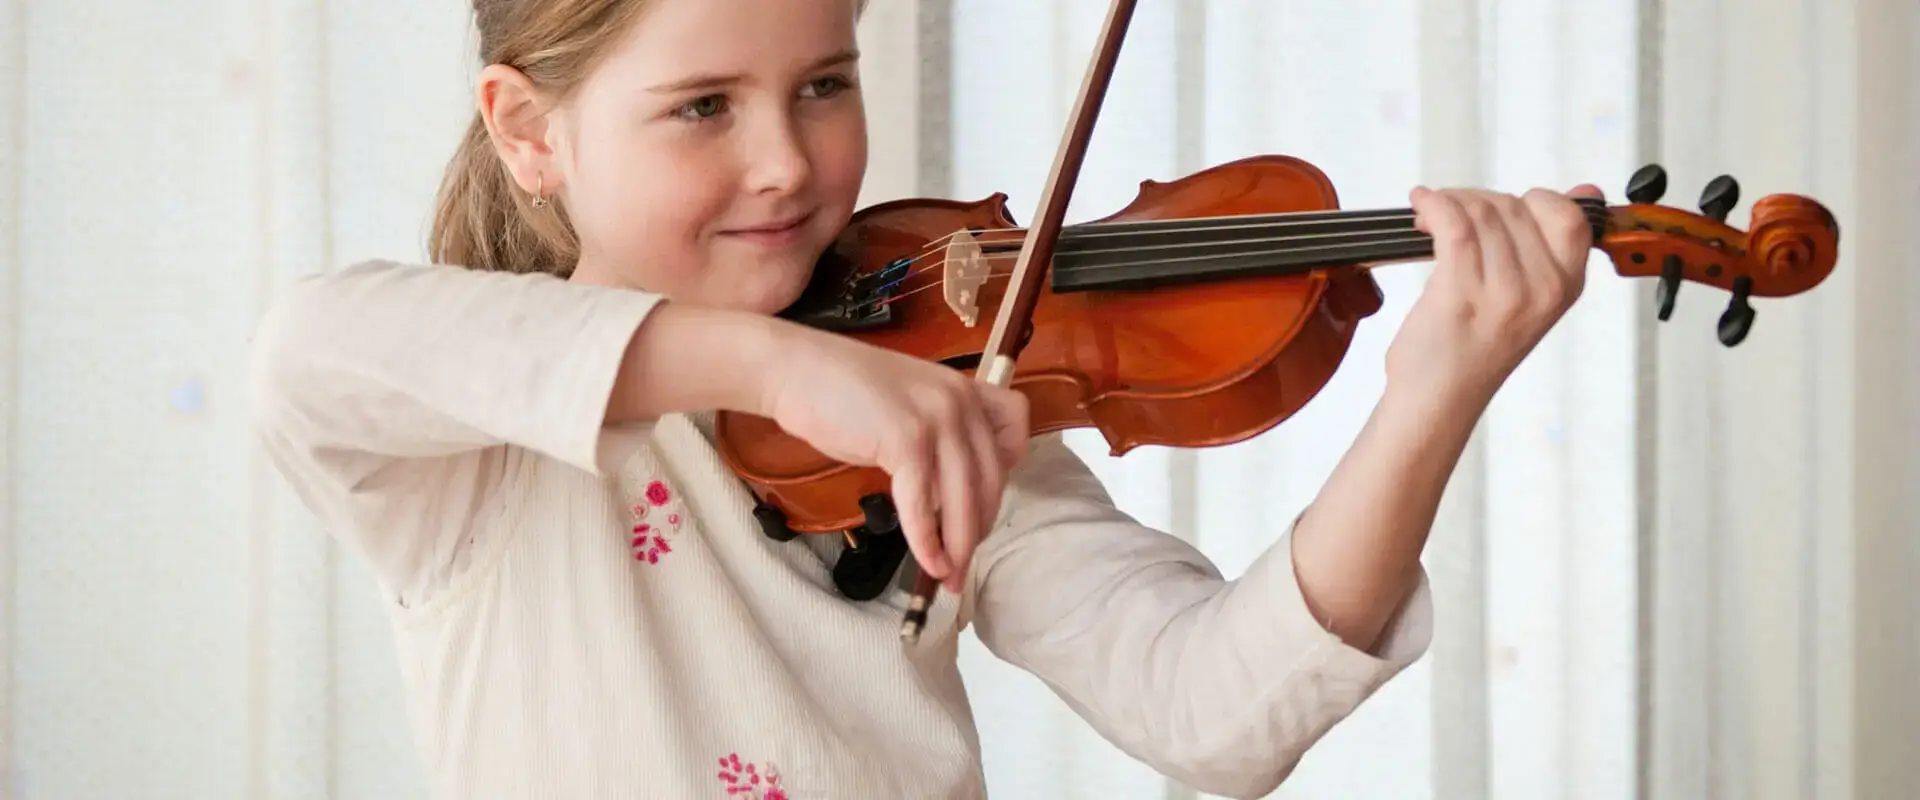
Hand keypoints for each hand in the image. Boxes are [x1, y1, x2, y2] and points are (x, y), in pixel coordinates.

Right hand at [757, 323, 1029, 592]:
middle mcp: (960, 401)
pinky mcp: (906, 440)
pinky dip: (926, 540)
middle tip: (963, 563)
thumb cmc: (845, 391)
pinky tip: (926, 562)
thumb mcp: (910, 403)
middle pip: (991, 479)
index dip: (1004, 474)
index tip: (982, 504)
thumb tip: (949, 495)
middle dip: (978, 529)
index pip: (1014, 433)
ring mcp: (936, 419)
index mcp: (965, 389)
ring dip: (957, 546)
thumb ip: (939, 436)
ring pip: (963, 498)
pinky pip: (923, 504)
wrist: (798, 370)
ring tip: (948, 576)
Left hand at [1388, 185, 1601, 398]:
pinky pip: (1452, 224)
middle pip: (1513, 206)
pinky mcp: (1462, 291)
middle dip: (1475, 200)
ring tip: (1430, 218)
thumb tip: (1585, 190)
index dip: (1533, 199)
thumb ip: (1550, 248)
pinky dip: (1433, 205)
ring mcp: (1504, 291)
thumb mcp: (1530, 299)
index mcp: (1565, 287)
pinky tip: (1421, 206)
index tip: (1501, 208)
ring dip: (1449, 203)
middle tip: (1449, 215)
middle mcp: (1542, 288)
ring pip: (1480, 211)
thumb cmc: (1472, 351)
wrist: (1438, 400)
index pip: (1570, 215)